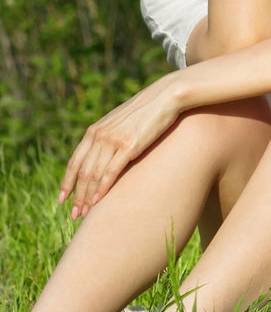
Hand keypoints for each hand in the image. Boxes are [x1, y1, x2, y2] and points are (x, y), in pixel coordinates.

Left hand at [58, 76, 182, 218]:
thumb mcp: (122, 122)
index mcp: (95, 130)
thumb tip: (108, 151)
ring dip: (87, 196)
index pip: (75, 161)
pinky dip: (102, 188)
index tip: (63, 199)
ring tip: (84, 214)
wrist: (166, 97)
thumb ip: (111, 136)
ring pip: (93, 174)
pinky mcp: (129, 146)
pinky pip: (110, 171)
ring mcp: (113, 140)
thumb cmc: (148, 111)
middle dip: (76, 196)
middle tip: (74, 214)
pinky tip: (97, 201)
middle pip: (82, 172)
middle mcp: (99, 136)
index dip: (67, 182)